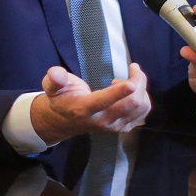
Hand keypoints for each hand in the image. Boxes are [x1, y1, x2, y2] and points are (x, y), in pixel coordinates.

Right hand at [31, 63, 150, 144]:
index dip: (120, 91)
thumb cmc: (61, 99)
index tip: (131, 80)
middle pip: (131, 103)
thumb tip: (56, 73)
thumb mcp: (52, 88)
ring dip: (140, 88)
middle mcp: (102, 121)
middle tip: (133, 67)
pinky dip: (142, 97)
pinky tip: (129, 92)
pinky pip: (143, 111)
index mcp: (84, 109)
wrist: (65, 121)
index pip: (104, 101)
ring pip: (141, 107)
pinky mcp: (124, 127)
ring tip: (126, 81)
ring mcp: (115, 126)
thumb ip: (54, 79)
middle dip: (138, 81)